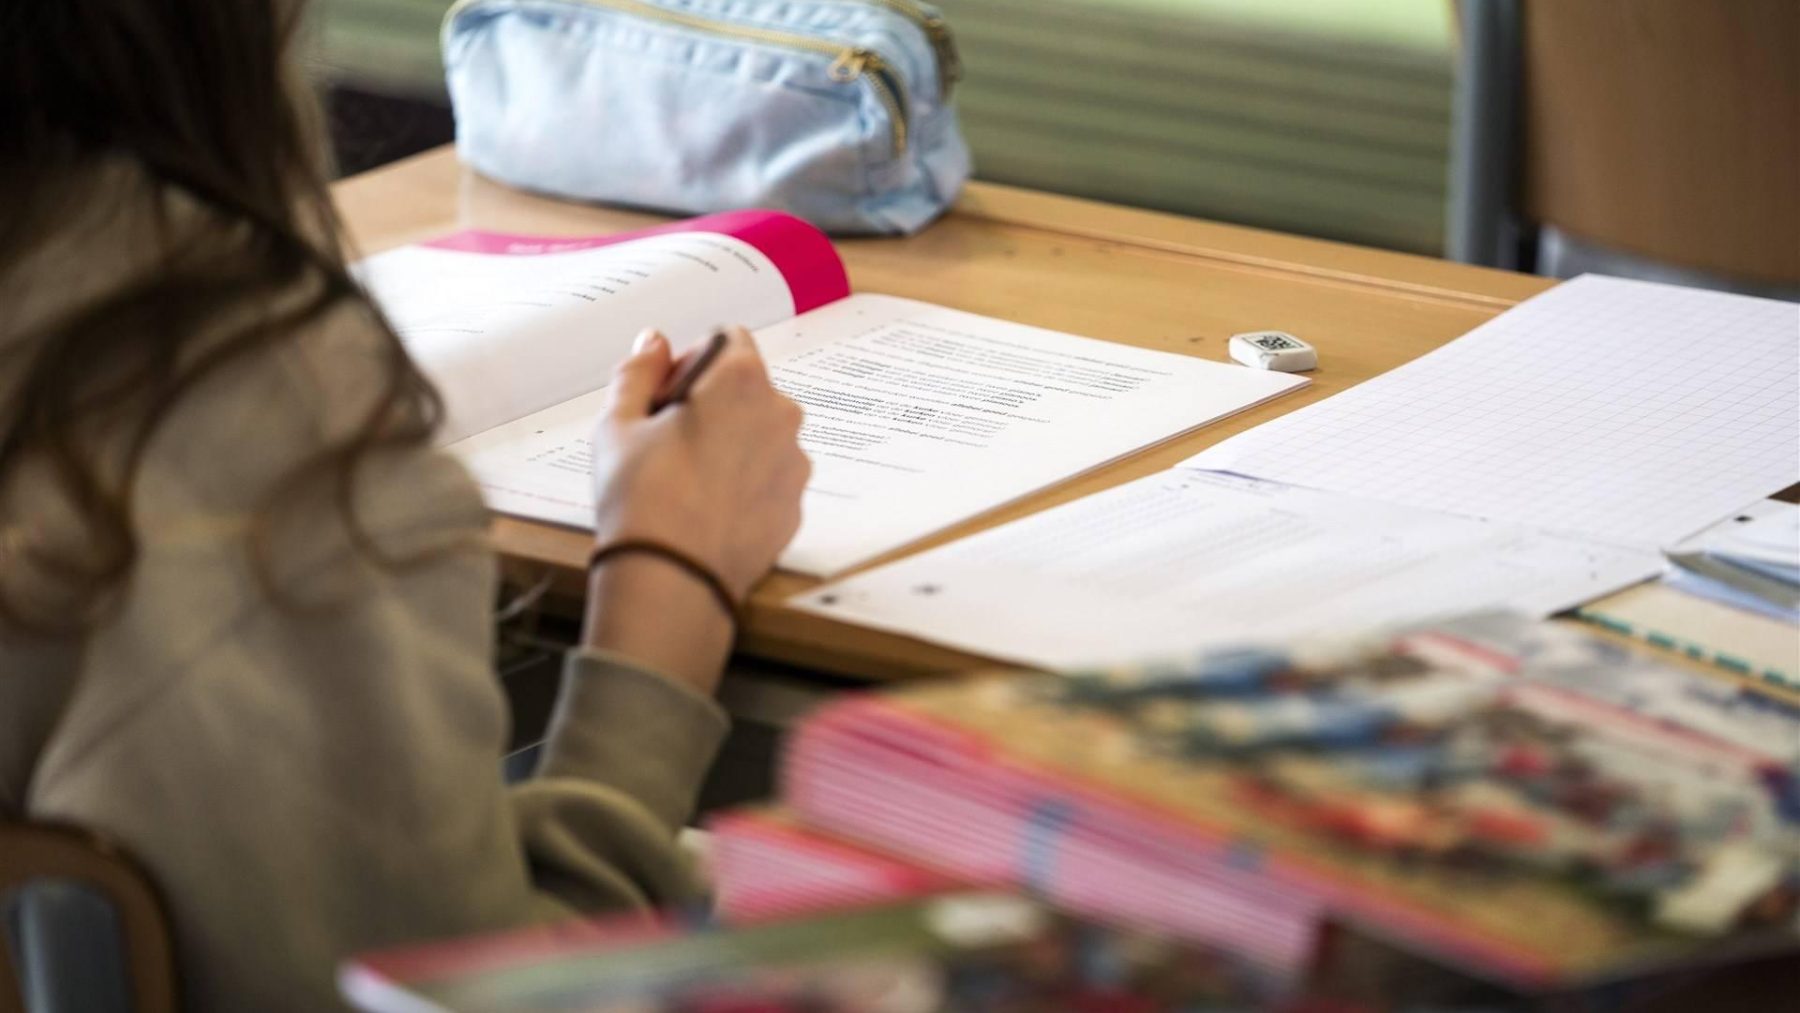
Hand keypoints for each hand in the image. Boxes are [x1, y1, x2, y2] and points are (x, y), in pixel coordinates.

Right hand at [580, 327, 809, 691]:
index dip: (692, 361)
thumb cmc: (642, 497)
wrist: (672, 579)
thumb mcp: (618, 423)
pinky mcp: (794, 508)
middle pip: (748, 389)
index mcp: (742, 381)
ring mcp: (794, 465)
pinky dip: (744, 485)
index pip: (728, 339)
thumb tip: (653, 342)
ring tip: (686, 481)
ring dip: (731, 444)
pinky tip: (707, 509)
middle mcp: (781, 416)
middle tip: (669, 440)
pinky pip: (769, 480)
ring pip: (761, 436)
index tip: (667, 396)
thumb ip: (639, 371)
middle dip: (713, 403)